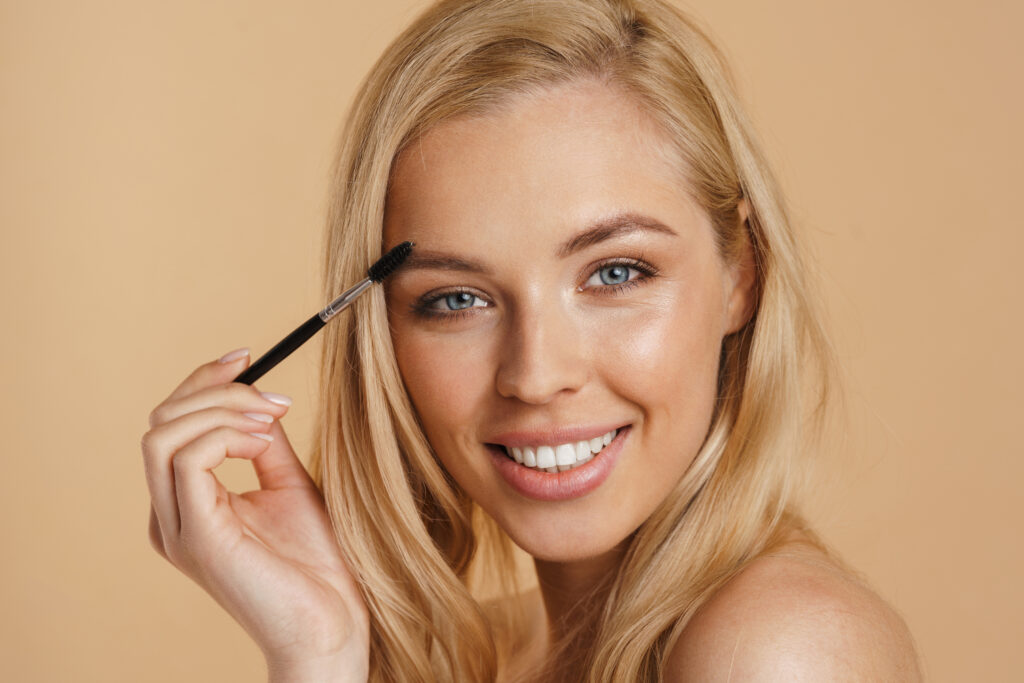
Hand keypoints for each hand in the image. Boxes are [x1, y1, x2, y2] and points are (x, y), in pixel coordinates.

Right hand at [142, 349, 368, 680]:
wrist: (334, 620)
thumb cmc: (317, 560)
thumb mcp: (287, 482)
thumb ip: (263, 441)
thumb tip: (257, 396)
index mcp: (186, 503)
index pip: (172, 424)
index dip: (205, 382)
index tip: (250, 356)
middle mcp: (169, 515)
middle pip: (161, 421)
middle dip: (215, 390)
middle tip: (273, 395)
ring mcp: (176, 527)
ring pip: (164, 435)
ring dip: (223, 409)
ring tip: (273, 419)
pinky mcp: (195, 535)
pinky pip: (188, 459)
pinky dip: (227, 435)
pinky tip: (265, 443)